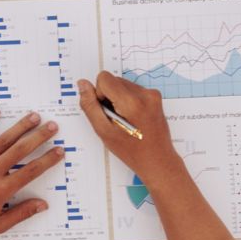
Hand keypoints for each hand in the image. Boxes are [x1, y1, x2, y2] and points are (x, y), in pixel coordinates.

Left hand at [0, 107, 63, 239]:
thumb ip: (21, 213)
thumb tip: (42, 205)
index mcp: (0, 191)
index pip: (31, 171)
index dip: (47, 160)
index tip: (58, 151)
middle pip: (20, 150)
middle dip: (39, 136)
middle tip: (52, 126)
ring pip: (2, 140)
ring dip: (20, 127)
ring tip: (33, 116)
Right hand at [77, 73, 182, 188]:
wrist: (157, 161)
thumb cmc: (131, 151)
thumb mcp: (104, 131)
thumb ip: (90, 106)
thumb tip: (83, 84)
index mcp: (131, 102)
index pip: (105, 78)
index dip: (99, 94)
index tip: (106, 112)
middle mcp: (145, 94)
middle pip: (114, 80)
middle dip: (109, 97)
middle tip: (115, 120)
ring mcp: (152, 94)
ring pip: (123, 84)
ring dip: (119, 99)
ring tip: (125, 120)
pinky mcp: (155, 96)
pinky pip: (133, 89)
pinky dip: (128, 100)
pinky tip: (132, 117)